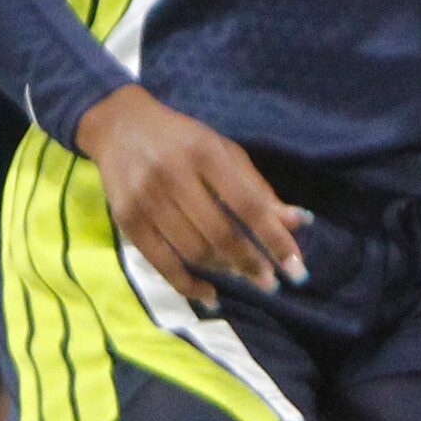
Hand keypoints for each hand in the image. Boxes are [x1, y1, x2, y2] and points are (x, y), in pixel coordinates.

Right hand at [76, 86, 308, 305]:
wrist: (121, 126)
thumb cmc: (184, 140)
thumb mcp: (225, 152)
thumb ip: (258, 189)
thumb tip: (298, 223)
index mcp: (206, 154)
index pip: (248, 205)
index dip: (275, 239)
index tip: (296, 268)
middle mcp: (174, 176)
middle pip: (220, 233)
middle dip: (251, 263)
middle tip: (272, 283)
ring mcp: (146, 200)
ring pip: (193, 250)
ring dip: (225, 270)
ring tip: (246, 276)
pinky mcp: (126, 220)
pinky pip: (161, 263)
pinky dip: (187, 284)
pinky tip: (210, 293)